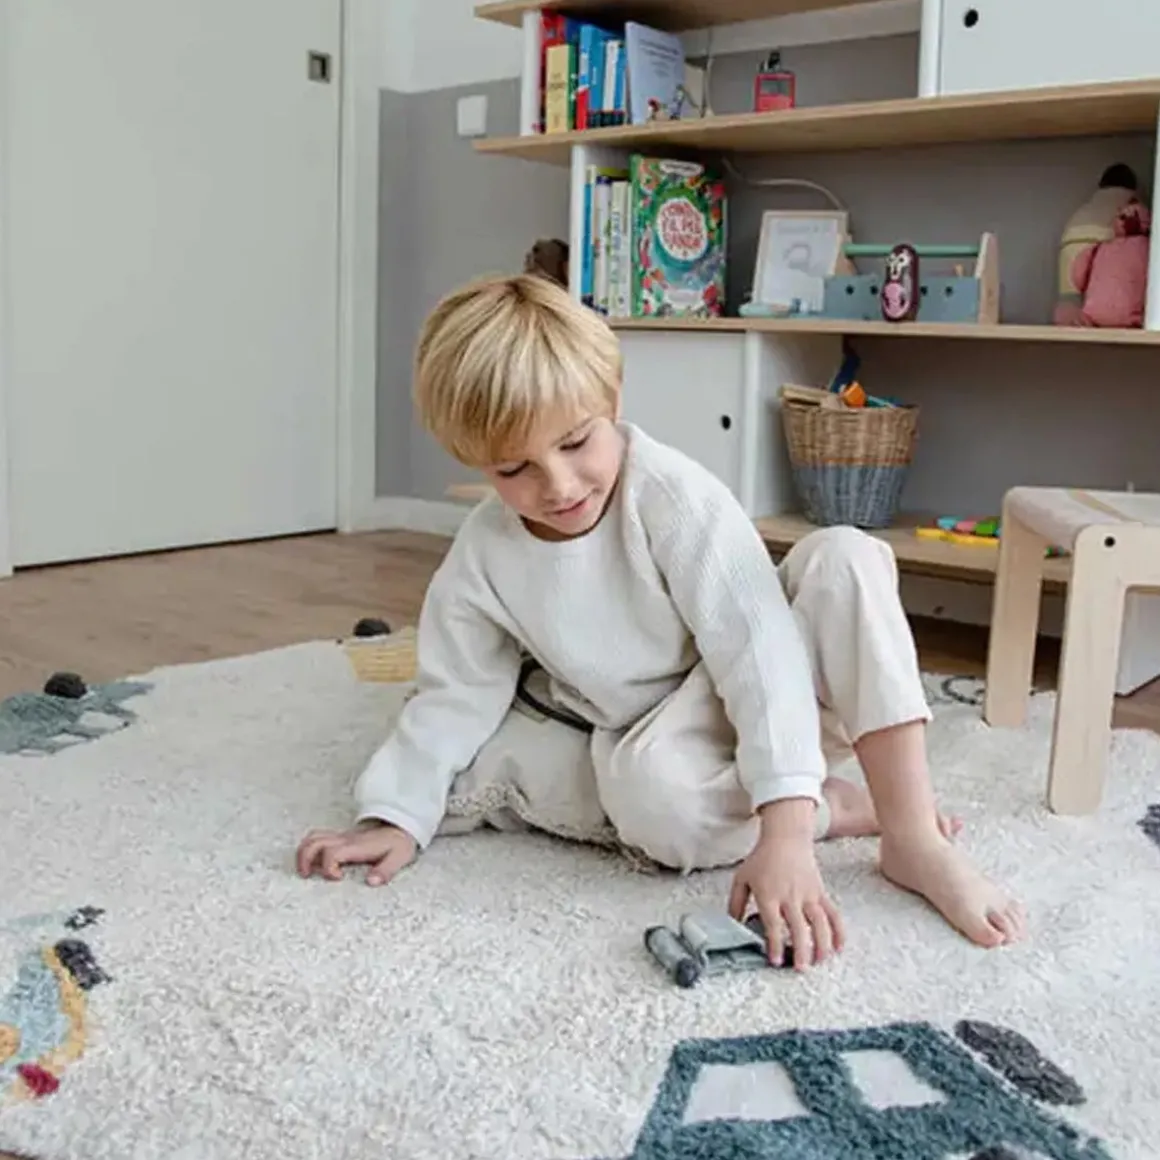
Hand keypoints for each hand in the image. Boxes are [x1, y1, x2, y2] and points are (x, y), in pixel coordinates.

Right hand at [296, 820, 416, 886]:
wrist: (401, 826)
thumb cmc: (398, 843)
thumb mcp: (399, 857)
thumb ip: (386, 870)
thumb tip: (371, 882)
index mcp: (357, 846)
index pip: (332, 853)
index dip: (329, 868)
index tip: (338, 878)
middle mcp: (345, 839)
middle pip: (314, 842)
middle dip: (304, 859)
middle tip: (306, 876)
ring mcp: (341, 837)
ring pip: (313, 838)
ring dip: (303, 853)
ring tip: (305, 871)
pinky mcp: (341, 837)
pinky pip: (318, 838)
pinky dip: (309, 849)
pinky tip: (314, 862)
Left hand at [728, 828, 844, 971]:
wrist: (786, 837)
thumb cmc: (762, 859)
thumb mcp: (742, 878)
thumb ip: (735, 904)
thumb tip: (733, 927)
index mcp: (768, 894)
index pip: (773, 924)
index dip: (775, 944)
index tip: (775, 961)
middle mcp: (789, 896)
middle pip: (799, 927)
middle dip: (801, 950)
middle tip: (800, 969)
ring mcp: (808, 894)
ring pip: (820, 923)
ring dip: (822, 945)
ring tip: (819, 962)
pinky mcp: (820, 892)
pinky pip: (833, 914)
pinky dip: (838, 931)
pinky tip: (839, 947)